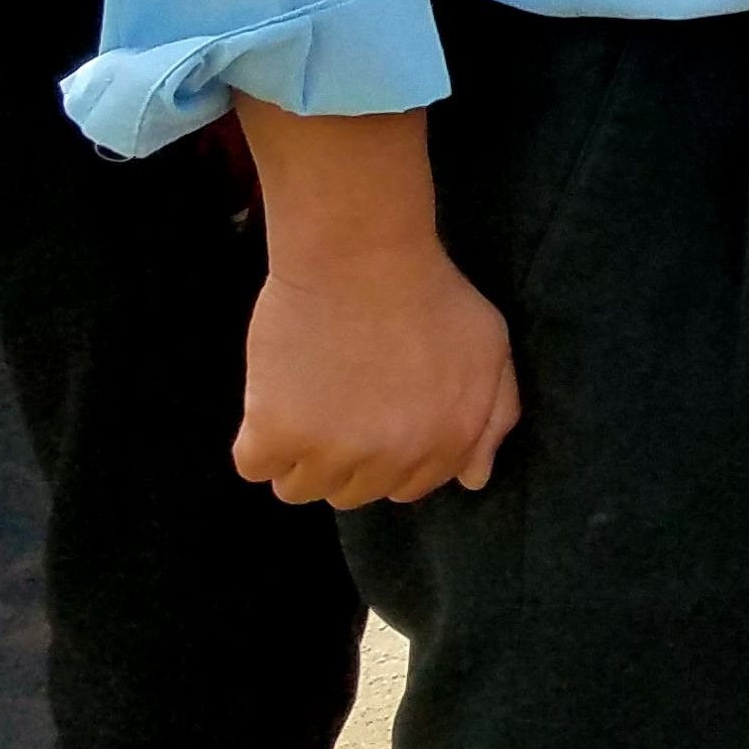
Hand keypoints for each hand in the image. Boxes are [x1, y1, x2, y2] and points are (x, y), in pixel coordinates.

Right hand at [236, 242, 518, 508]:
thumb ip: (493, 416)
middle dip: (345, 455)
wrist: (363, 255)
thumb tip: (473, 480)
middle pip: (352, 493)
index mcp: (448, 441)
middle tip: (340, 400)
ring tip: (309, 396)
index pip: (408, 488)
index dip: (388, 455)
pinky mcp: (277, 435)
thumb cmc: (430, 293)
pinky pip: (255, 467)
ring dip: (299, 453)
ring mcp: (333, 452)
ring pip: (299, 489)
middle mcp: (393, 459)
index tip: (374, 417)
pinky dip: (258, 440)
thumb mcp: (489, 347)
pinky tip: (277, 395)